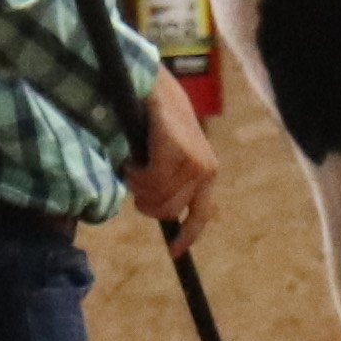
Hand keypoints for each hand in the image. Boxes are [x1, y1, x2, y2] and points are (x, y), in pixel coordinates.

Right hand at [126, 75, 218, 235]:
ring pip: (156, 199)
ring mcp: (193, 162)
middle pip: (167, 211)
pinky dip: (134, 175)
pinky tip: (133, 158)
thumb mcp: (169, 156)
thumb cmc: (158, 123)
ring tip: (134, 164)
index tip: (174, 252)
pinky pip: (149, 182)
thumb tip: (157, 209)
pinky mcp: (177, 153)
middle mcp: (205, 171)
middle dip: (145, 202)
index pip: (201, 215)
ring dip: (137, 187)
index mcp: (207, 173)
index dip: (187, 236)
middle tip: (134, 179)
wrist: (154, 87)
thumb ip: (171, 182)